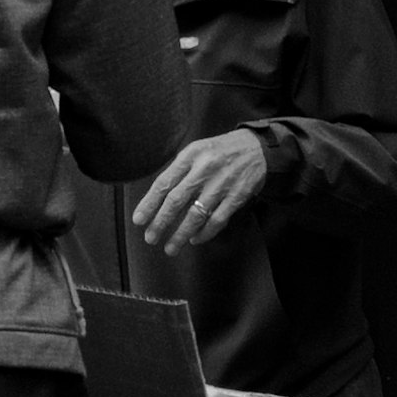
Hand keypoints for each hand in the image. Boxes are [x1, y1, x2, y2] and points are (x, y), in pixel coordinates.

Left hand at [134, 129, 272, 252]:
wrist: (258, 148)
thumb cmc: (221, 151)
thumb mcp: (197, 150)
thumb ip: (180, 170)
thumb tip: (159, 198)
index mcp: (190, 156)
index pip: (164, 183)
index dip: (149, 203)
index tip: (139, 220)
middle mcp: (204, 170)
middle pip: (176, 200)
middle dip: (161, 222)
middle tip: (151, 238)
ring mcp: (221, 184)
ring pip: (196, 215)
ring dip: (181, 234)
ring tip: (170, 247)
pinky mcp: (237, 197)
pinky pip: (217, 220)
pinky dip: (204, 233)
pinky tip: (194, 240)